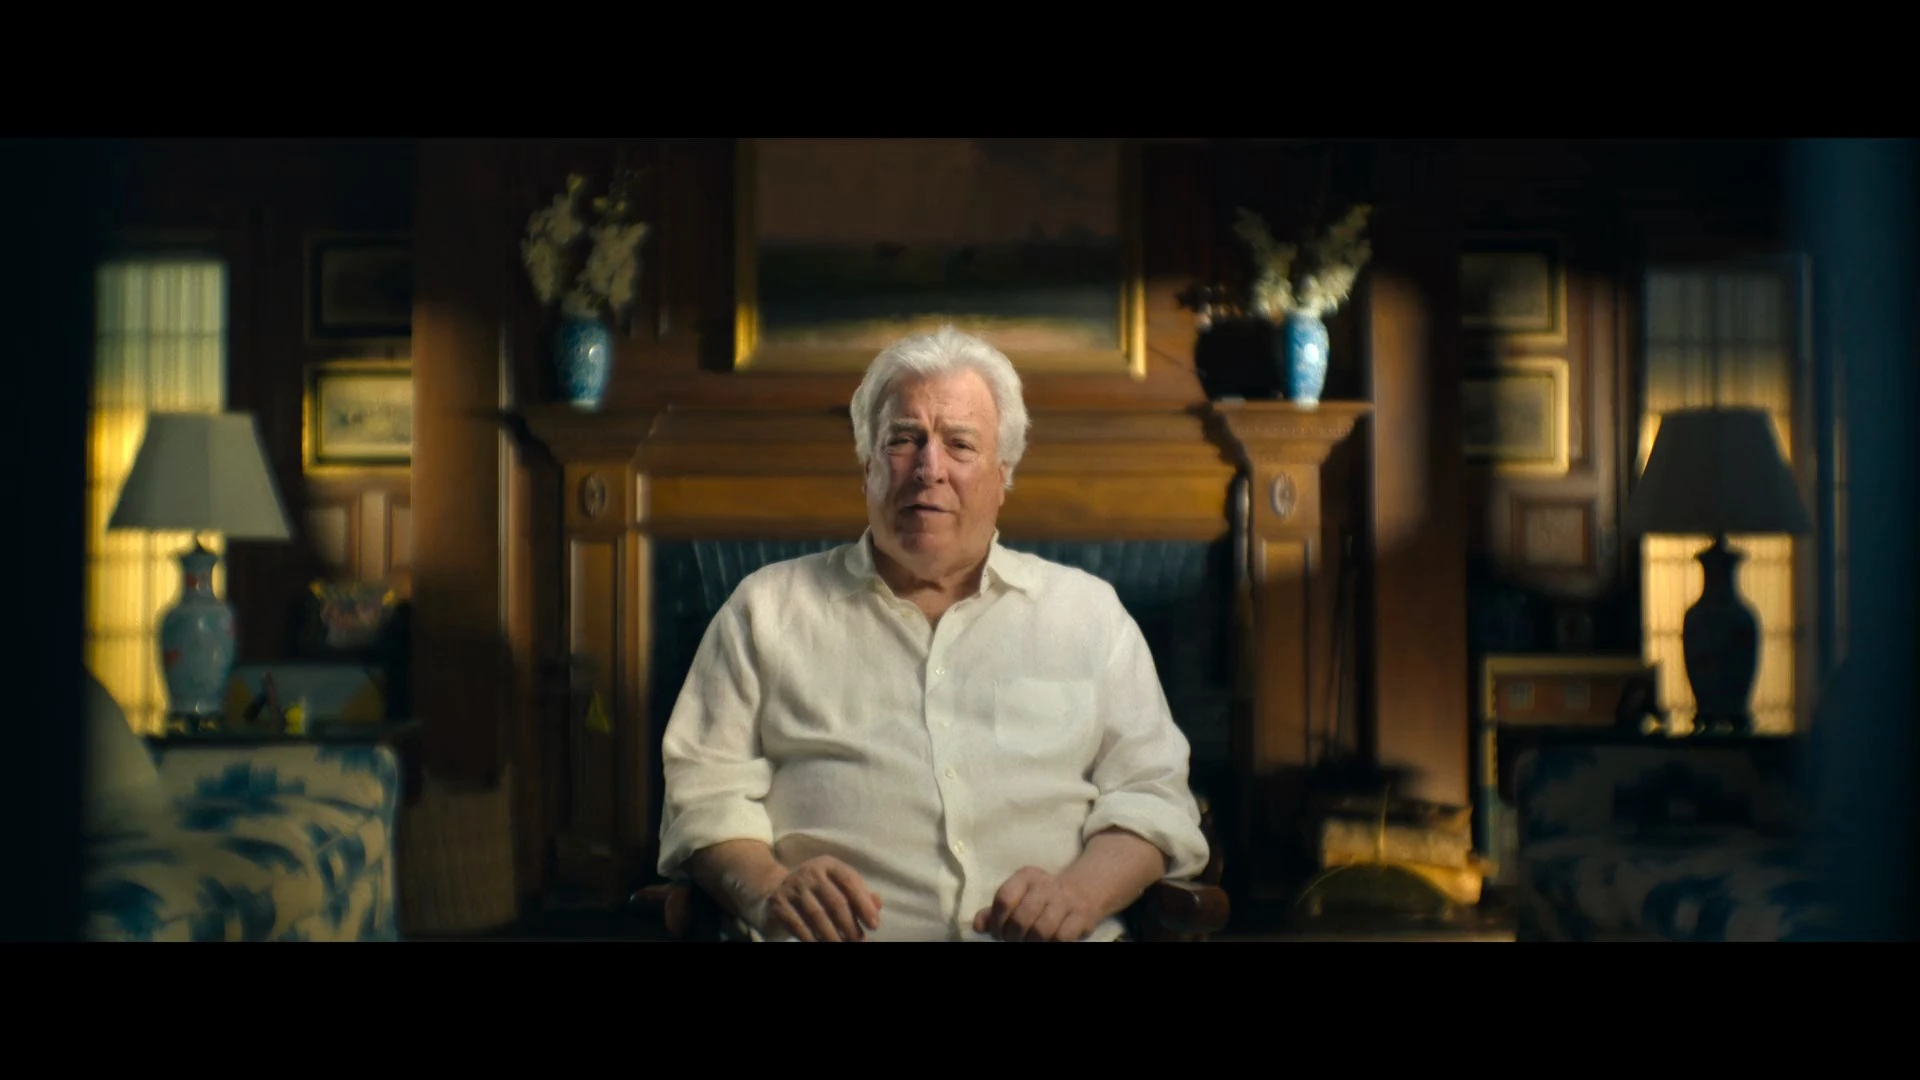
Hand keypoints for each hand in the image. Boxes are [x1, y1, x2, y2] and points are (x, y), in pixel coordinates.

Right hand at [757, 856, 882, 941]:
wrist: (776, 892)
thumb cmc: (817, 893)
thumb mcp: (837, 888)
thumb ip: (860, 895)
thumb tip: (877, 904)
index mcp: (828, 865)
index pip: (850, 881)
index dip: (864, 904)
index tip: (874, 925)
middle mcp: (810, 871)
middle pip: (836, 901)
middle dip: (851, 925)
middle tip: (859, 940)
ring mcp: (792, 886)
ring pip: (818, 915)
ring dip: (834, 936)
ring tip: (842, 945)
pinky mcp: (778, 902)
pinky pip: (798, 925)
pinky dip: (812, 938)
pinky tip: (820, 944)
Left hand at [972, 866, 1098, 941]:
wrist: (1083, 890)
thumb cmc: (1042, 897)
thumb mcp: (1020, 895)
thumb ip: (997, 910)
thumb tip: (978, 926)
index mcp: (1026, 877)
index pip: (1004, 899)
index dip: (996, 921)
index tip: (997, 932)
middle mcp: (1046, 886)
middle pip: (1020, 919)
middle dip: (1013, 936)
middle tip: (1014, 939)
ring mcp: (1065, 901)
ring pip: (1041, 931)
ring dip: (1031, 942)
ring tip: (1030, 941)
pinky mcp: (1081, 918)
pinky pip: (1061, 938)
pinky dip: (1051, 944)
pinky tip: (1047, 941)